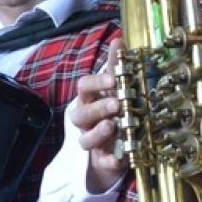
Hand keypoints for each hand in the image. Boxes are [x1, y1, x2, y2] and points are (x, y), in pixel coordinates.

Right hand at [69, 42, 126, 193]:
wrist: (115, 147)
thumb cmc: (113, 113)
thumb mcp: (114, 89)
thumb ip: (115, 67)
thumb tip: (119, 40)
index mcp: (89, 100)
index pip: (83, 87)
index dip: (96, 83)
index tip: (113, 80)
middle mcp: (86, 121)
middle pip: (80, 114)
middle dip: (98, 109)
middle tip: (117, 104)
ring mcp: (92, 141)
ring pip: (85, 138)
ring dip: (98, 132)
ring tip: (113, 126)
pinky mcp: (102, 160)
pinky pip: (102, 162)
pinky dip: (110, 160)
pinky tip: (121, 157)